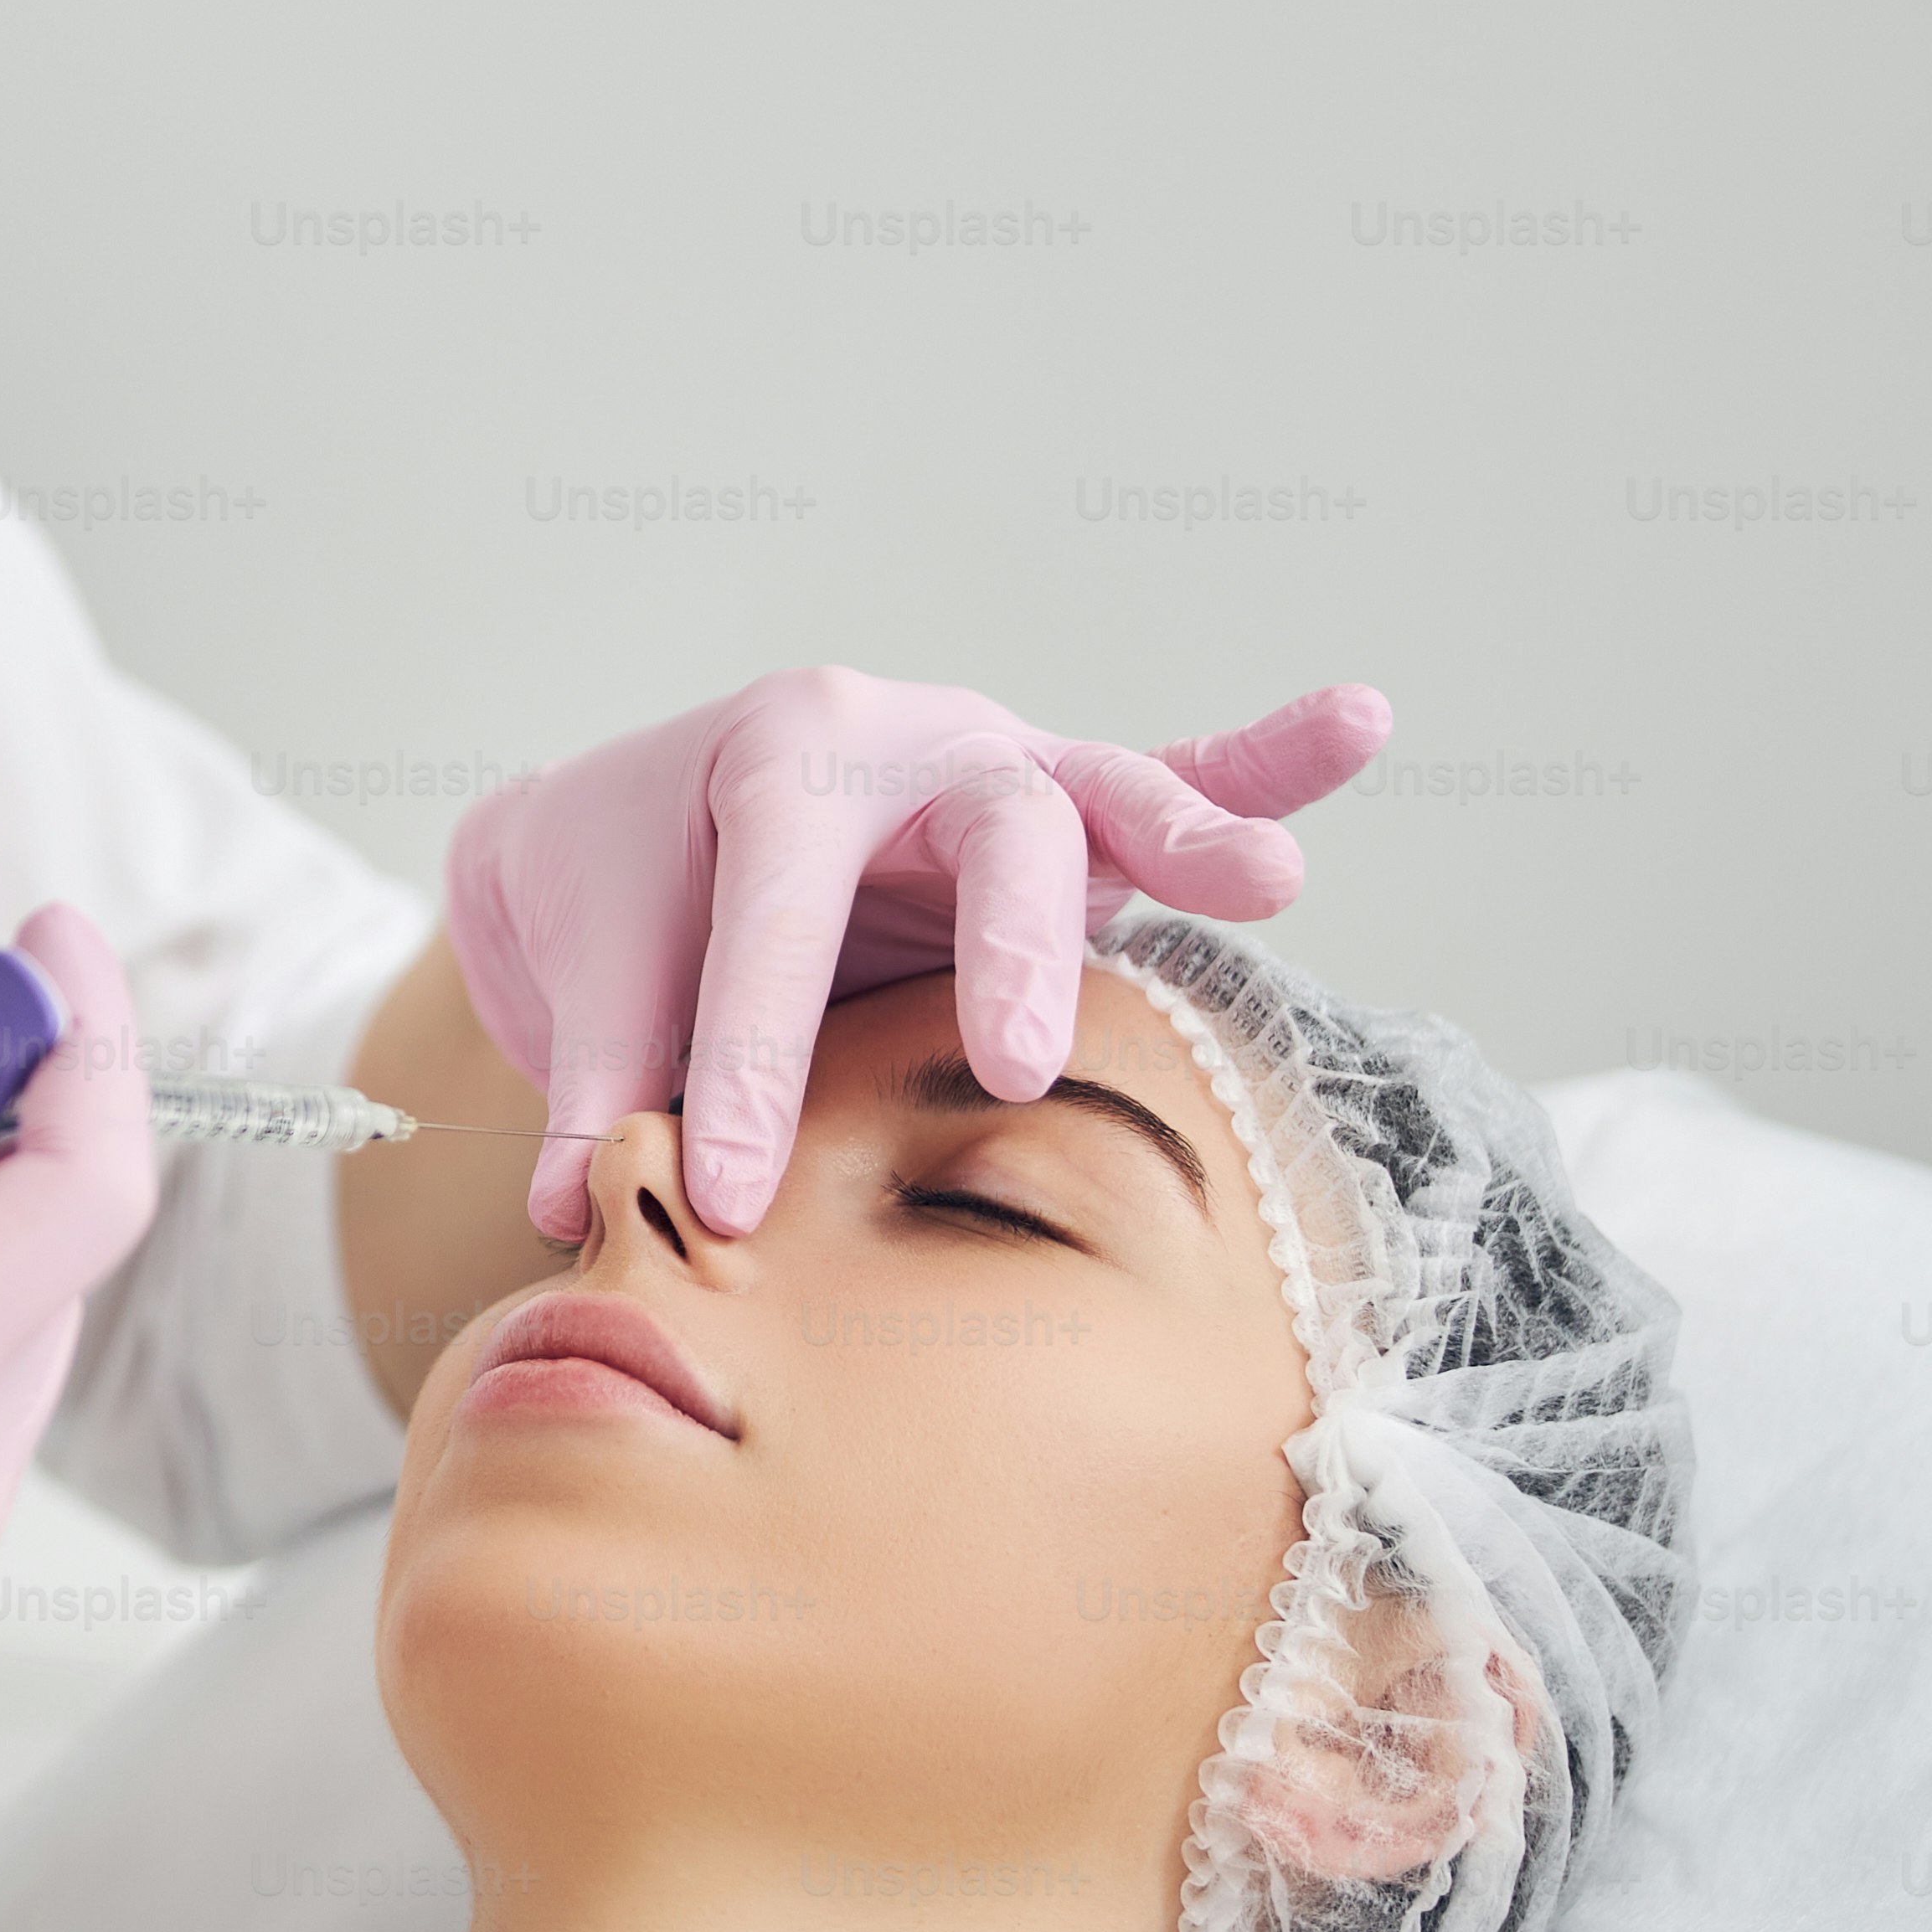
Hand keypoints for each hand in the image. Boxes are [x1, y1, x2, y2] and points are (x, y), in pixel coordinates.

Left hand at [443, 670, 1386, 1238]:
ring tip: (1271, 878)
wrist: (636, 822)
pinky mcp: (1063, 824)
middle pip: (982, 826)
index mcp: (773, 758)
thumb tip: (574, 1209)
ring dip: (1188, 837)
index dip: (748, 1065)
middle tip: (1013, 1067)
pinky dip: (1269, 762)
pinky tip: (1357, 721)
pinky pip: (1181, 777)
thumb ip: (600, 1077)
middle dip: (1004, 948)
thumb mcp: (584, 957)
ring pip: (1101, 795)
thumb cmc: (618, 883)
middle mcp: (906, 745)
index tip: (729, 1196)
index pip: (772, 923)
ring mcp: (1000, 773)